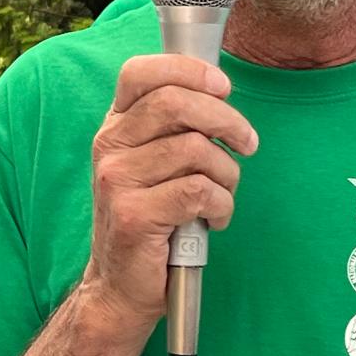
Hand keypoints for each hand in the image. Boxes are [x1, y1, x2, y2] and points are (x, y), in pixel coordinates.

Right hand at [80, 54, 257, 330]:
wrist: (119, 286)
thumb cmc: (150, 220)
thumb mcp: (151, 164)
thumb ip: (173, 128)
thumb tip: (219, 93)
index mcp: (115, 127)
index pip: (140, 72)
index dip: (188, 70)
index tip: (222, 87)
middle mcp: (109, 147)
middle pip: (175, 103)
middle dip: (226, 120)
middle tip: (246, 143)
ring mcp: (117, 180)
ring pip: (195, 150)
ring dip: (227, 174)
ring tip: (223, 194)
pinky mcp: (134, 215)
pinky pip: (199, 192)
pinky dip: (221, 206)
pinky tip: (214, 219)